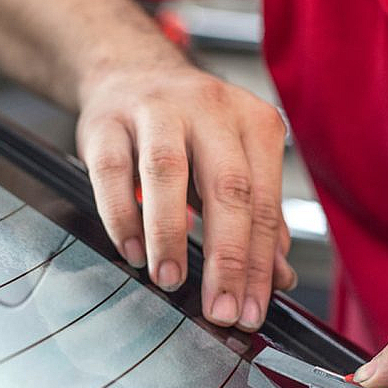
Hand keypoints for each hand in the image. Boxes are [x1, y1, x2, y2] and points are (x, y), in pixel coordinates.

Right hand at [76, 62, 295, 330]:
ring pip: (167, 174)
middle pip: (228, 190)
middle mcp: (212, 110)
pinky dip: (122, 216)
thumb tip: (280, 279)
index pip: (264, 206)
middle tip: (220, 310)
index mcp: (255, 124)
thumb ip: (259, 221)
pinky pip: (113, 171)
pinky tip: (131, 252)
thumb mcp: (236, 167)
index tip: (252, 313)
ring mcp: (157, 109)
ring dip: (169, 235)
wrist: (132, 74)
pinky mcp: (108, 120)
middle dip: (226, 259)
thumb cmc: (193, 132)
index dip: (260, 267)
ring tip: (170, 281)